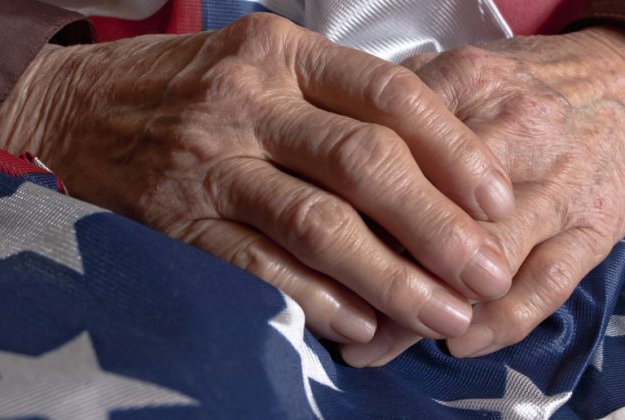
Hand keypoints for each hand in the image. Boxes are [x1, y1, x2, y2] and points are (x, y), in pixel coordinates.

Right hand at [0, 14, 514, 343]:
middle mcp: (249, 102)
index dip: (453, 150)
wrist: (76, 104)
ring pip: (316, 224)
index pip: (388, 93)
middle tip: (484, 275)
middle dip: (435, 226)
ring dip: (388, 276)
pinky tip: (359, 324)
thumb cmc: (181, 83)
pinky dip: (315, 298)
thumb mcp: (260, 60)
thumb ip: (332, 97)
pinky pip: (258, 265)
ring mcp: (210, 162)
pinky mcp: (179, 218)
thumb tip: (424, 158)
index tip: (496, 199)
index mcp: (280, 53)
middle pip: (363, 163)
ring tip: (439, 314)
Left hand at [342, 26, 624, 365]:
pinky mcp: (594, 226)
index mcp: (466, 86)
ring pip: (486, 261)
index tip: (305, 255)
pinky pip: (550, 285)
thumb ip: (392, 110)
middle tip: (334, 316)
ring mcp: (559, 185)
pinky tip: (457, 342)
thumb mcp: (451, 73)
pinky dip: (503, 324)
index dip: (343, 215)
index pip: (390, 160)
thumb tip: (328, 162)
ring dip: (427, 314)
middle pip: (435, 218)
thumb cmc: (517, 84)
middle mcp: (515, 132)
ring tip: (378, 345)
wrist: (619, 80)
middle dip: (379, 277)